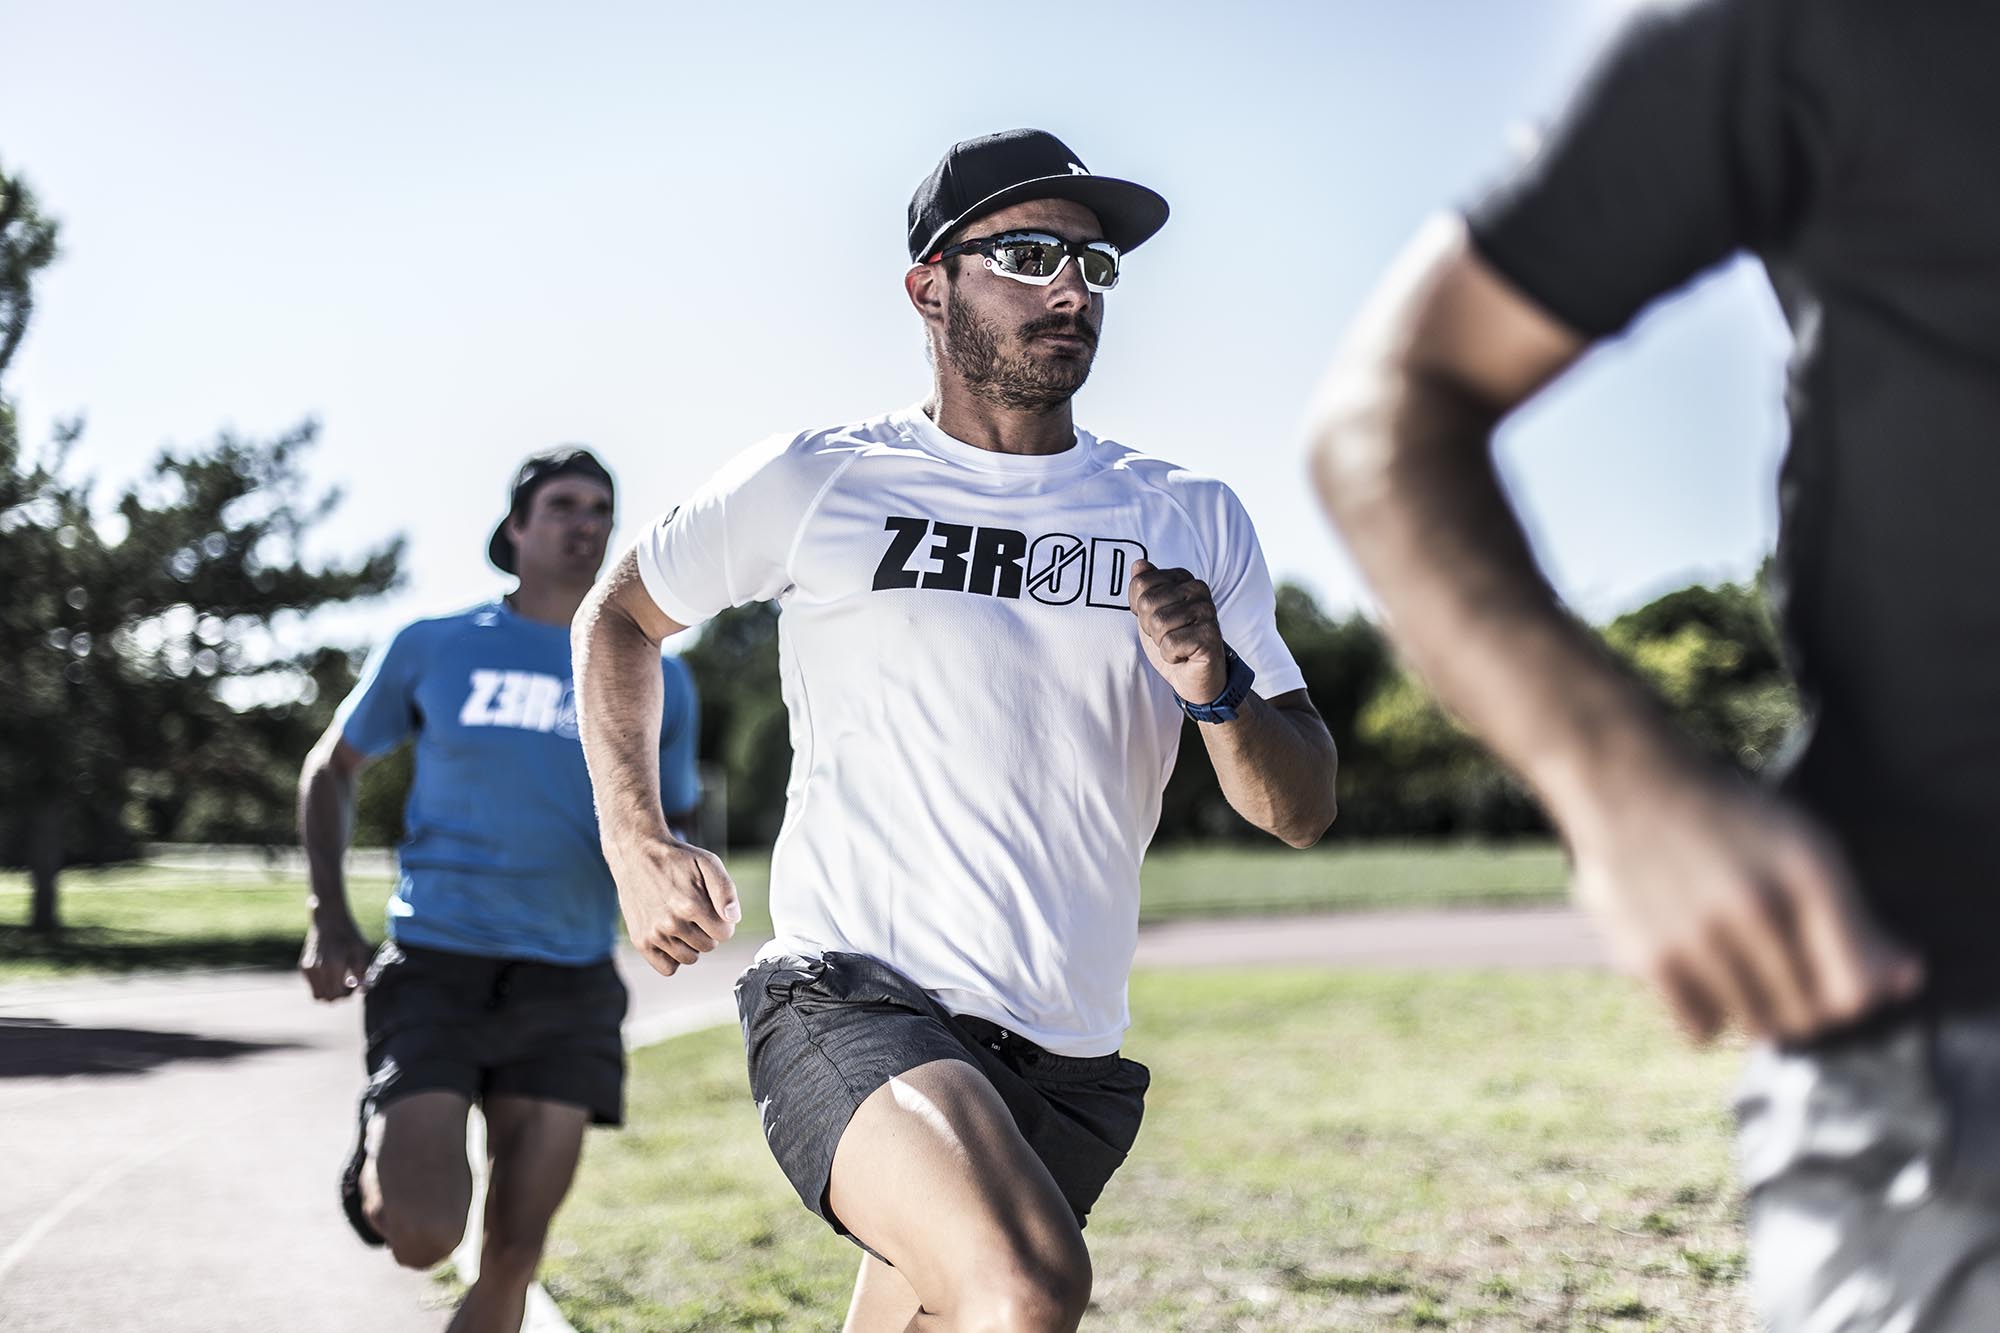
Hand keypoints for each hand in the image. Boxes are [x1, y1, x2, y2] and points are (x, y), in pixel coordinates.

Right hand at [300, 916, 372, 1001]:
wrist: (329, 919)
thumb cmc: (349, 934)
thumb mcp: (361, 950)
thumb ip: (362, 972)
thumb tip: (363, 990)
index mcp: (333, 965)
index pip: (337, 995)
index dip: (348, 995)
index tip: (354, 985)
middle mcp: (318, 969)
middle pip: (326, 999)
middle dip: (338, 996)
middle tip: (347, 985)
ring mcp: (308, 968)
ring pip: (317, 995)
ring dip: (328, 992)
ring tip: (339, 980)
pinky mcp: (303, 966)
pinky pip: (312, 985)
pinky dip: (321, 985)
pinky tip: (330, 973)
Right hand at [605, 835, 740, 975]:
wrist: (637, 854)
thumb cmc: (675, 859)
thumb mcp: (708, 863)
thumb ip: (726, 891)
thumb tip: (733, 918)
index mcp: (691, 904)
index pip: (724, 934)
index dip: (724, 922)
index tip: (714, 911)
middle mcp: (671, 923)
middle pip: (708, 946)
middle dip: (708, 931)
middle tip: (696, 913)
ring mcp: (654, 934)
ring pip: (690, 959)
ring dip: (691, 944)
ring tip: (683, 923)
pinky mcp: (641, 941)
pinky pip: (667, 968)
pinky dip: (673, 957)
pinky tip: (672, 938)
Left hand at [1127, 559, 1226, 702]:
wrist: (1192, 675)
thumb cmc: (1172, 641)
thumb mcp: (1150, 612)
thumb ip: (1144, 586)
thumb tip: (1138, 564)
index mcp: (1182, 578)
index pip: (1140, 583)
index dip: (1139, 609)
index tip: (1156, 619)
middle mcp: (1198, 588)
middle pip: (1147, 603)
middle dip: (1150, 627)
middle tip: (1168, 635)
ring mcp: (1207, 610)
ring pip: (1158, 623)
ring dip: (1161, 642)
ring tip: (1177, 644)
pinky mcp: (1210, 634)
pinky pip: (1170, 643)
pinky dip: (1171, 655)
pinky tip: (1185, 654)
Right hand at [1570, 774, 1922, 1043]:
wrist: (1627, 786)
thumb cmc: (1728, 821)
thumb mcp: (1804, 848)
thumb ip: (1856, 918)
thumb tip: (1907, 980)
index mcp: (1806, 874)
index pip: (1853, 988)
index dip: (1857, 999)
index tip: (1841, 984)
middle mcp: (1755, 907)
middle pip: (1806, 1016)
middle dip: (1805, 1005)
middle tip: (1784, 975)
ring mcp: (1698, 936)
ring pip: (1756, 1027)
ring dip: (1756, 1009)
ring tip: (1740, 968)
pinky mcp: (1649, 957)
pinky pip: (1702, 1031)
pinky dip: (1708, 1014)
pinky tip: (1702, 973)